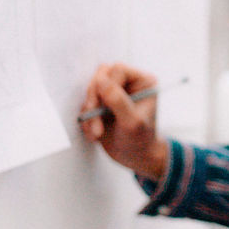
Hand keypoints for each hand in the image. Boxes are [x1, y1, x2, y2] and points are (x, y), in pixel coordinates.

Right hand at [79, 62, 168, 179]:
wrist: (135, 157)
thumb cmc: (140, 140)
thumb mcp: (132, 122)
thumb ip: (118, 100)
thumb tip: (101, 81)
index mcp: (142, 82)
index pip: (118, 70)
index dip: (107, 85)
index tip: (104, 105)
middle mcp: (128, 84)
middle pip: (101, 76)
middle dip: (94, 99)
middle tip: (96, 120)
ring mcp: (113, 93)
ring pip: (91, 90)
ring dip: (90, 113)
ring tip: (97, 132)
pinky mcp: (101, 104)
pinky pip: (85, 104)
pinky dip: (87, 120)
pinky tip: (96, 134)